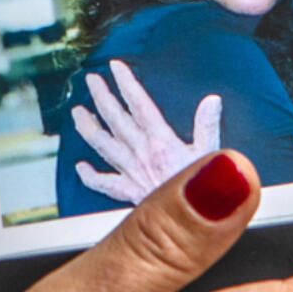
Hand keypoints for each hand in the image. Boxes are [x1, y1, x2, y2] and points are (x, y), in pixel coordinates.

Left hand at [72, 58, 221, 204]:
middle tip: (91, 80)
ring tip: (77, 112)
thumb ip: (209, 125)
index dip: (126, 83)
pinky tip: (80, 167)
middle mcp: (142, 154)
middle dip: (102, 96)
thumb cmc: (208, 195)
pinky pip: (104, 183)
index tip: (116, 67)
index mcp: (162, 142)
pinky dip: (90, 175)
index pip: (139, 104)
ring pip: (104, 145)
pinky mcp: (129, 194)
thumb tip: (213, 100)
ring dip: (89, 127)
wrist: (193, 224)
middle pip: (116, 120)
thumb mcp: (214, 155)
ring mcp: (132, 174)